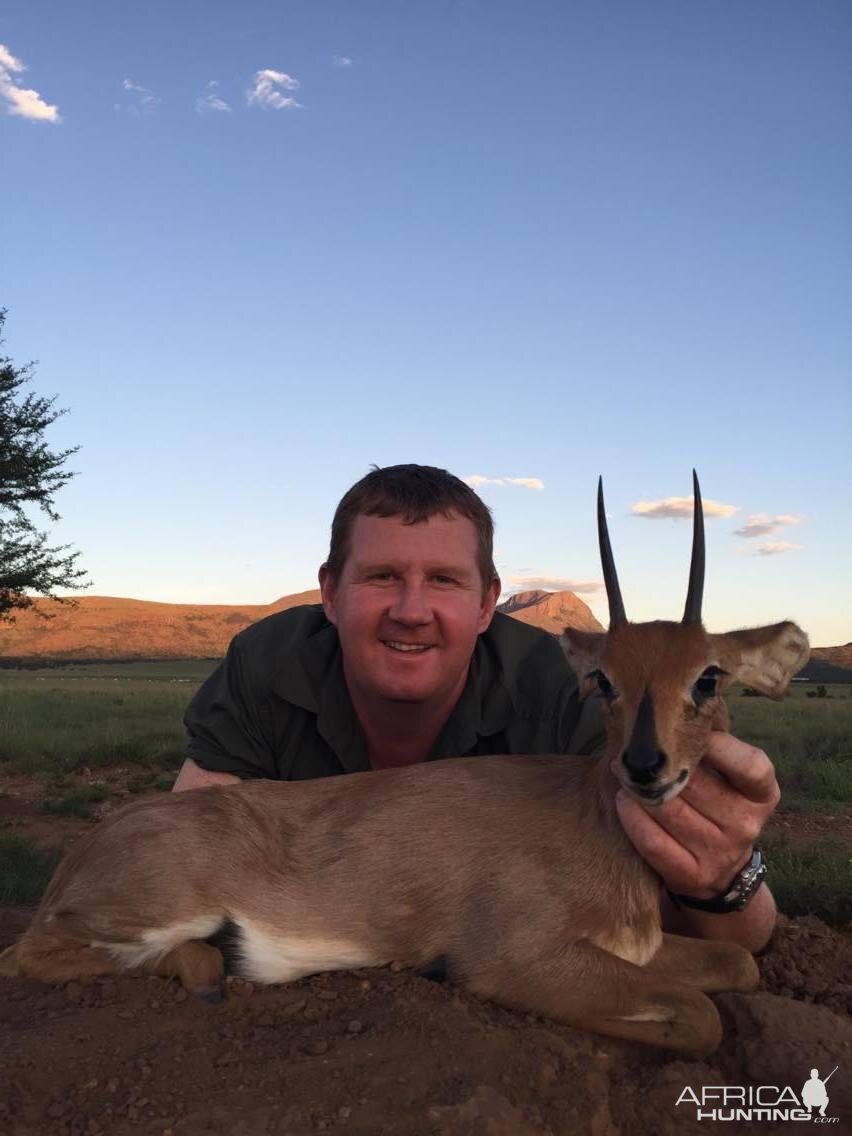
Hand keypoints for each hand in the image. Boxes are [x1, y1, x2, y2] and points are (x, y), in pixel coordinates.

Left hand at [615, 731, 779, 899]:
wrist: (721, 871)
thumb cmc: (718, 805)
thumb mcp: (730, 778)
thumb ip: (713, 749)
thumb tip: (672, 708)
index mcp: (762, 794)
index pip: (750, 765)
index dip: (717, 745)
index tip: (683, 730)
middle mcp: (746, 824)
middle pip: (695, 784)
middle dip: (661, 764)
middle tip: (636, 748)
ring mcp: (721, 853)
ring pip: (668, 809)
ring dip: (639, 788)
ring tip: (625, 773)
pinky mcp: (692, 875)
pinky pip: (653, 841)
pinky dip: (632, 817)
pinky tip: (623, 800)